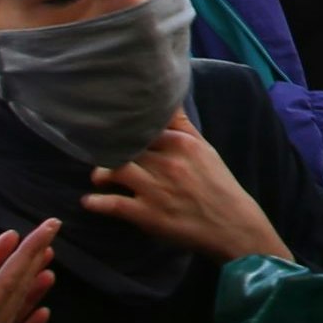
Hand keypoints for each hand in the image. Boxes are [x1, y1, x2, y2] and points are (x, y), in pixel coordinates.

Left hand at [84, 114, 293, 263]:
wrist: (232, 225)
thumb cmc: (217, 185)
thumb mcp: (205, 149)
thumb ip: (182, 125)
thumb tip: (168, 98)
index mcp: (182, 143)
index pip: (140, 127)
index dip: (122, 131)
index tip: (111, 134)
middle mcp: (167, 163)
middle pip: (123, 148)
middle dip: (108, 152)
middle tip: (100, 157)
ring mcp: (156, 188)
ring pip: (114, 170)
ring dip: (100, 174)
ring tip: (100, 179)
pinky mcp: (148, 214)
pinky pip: (112, 204)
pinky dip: (95, 202)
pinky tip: (90, 202)